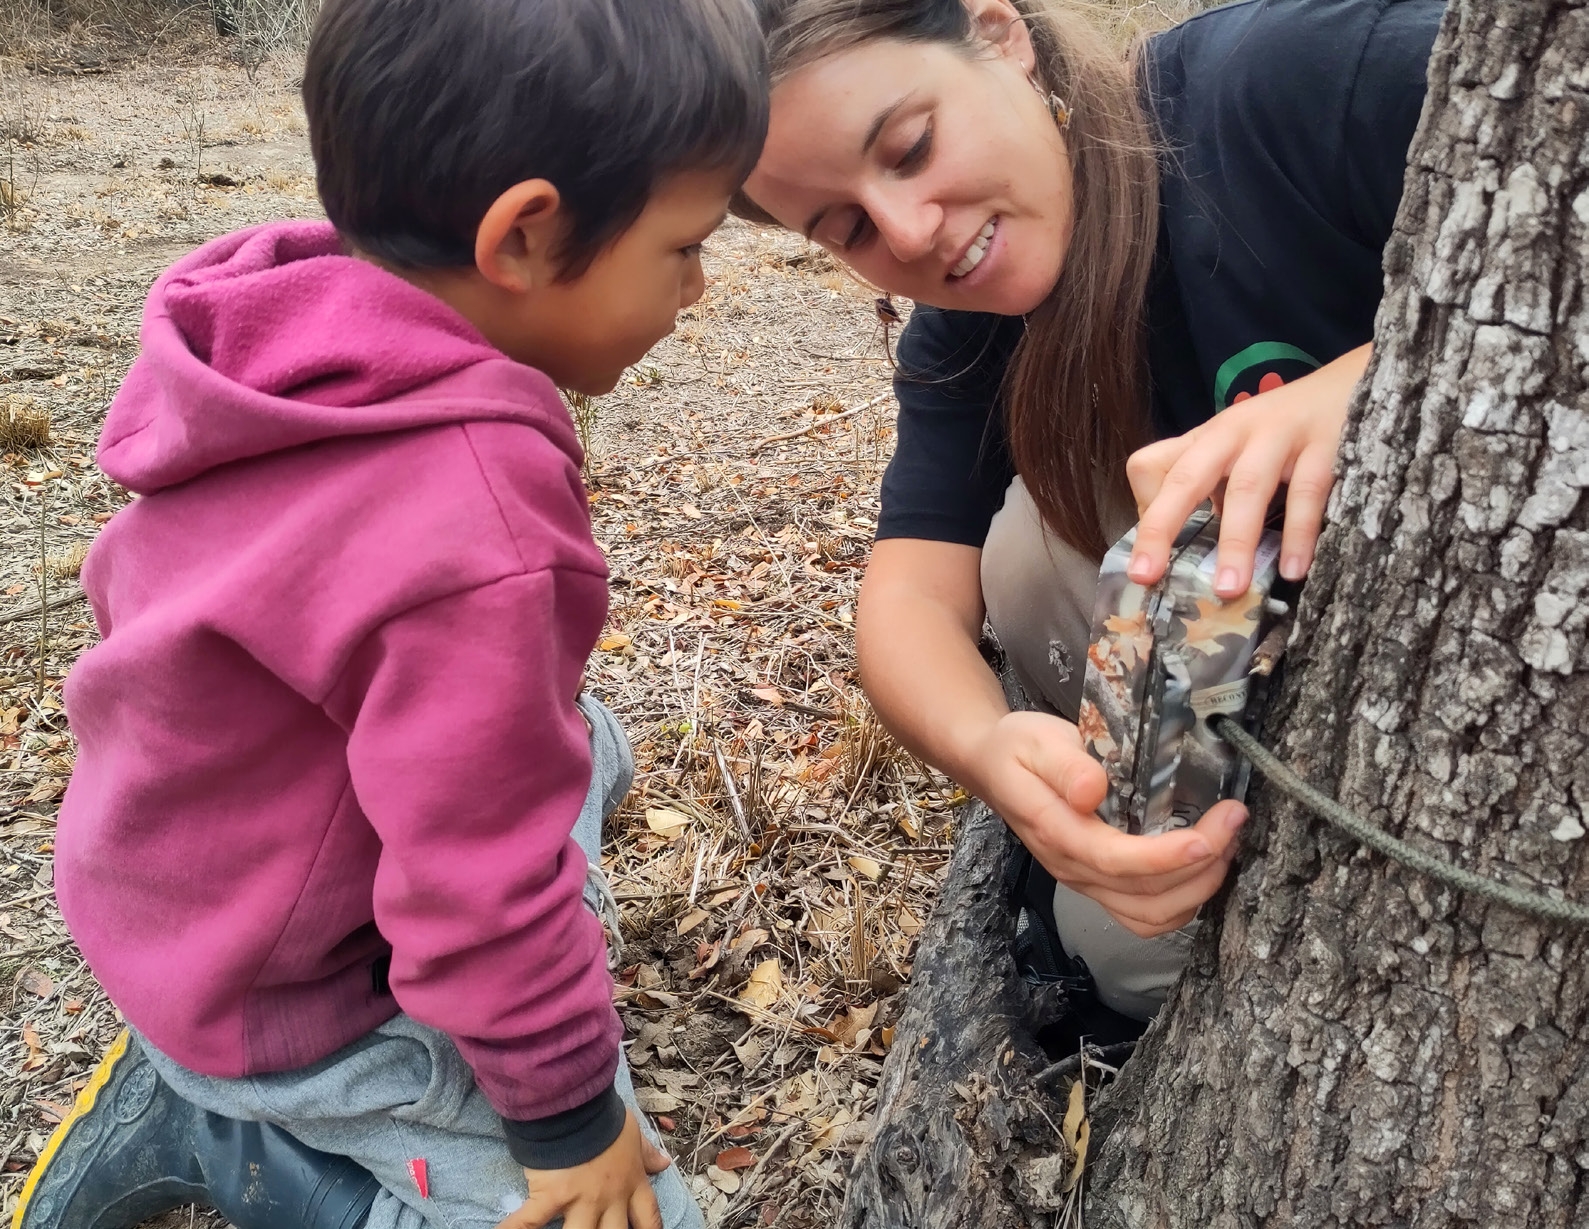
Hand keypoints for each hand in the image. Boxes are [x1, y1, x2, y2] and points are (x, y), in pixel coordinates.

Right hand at [497, 1111, 673, 1228]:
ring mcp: (580, 1200)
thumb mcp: (632, 1133)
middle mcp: (609, 1199)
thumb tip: (664, 1163)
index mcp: (630, 1182)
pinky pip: (531, 1221)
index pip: (648, 1216)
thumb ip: (645, 1152)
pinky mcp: (552, 1196)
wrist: (579, 1104)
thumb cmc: (605, 1117)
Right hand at [964, 711, 1245, 936]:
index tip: (1208, 837)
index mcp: (1056, 832)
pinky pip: (1145, 916)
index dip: (1165, 857)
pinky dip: (1184, 902)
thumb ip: (1066, 766)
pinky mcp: (1098, 884)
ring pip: (1150, 916)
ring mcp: (1086, 882)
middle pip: (1144, 895)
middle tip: (1234, 820)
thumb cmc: (1019, 749)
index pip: (1115, 860)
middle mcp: (1072, 868)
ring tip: (1228, 845)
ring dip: (1198, 889)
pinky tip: (1204, 868)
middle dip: (1201, 866)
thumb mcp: (1036, 741)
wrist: (993, 766)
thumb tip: (1093, 790)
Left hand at [1124, 344, 1369, 597]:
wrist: (1353, 382)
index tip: (1148, 561)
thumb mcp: (1234, 450)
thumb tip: (1181, 551)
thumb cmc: (1284, 430)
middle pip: (1186, 476)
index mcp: (1206, 439)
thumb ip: (1206, 489)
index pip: (1151, 465)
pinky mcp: (1328, 442)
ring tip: (1229, 588)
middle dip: (1161, 526)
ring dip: (1236, 540)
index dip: (1145, 511)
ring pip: (1248, 486)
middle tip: (1146, 574)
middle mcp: (1234, 432)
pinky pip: (1310, 491)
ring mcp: (1281, 434)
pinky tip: (1295, 569)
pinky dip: (1301, 533)